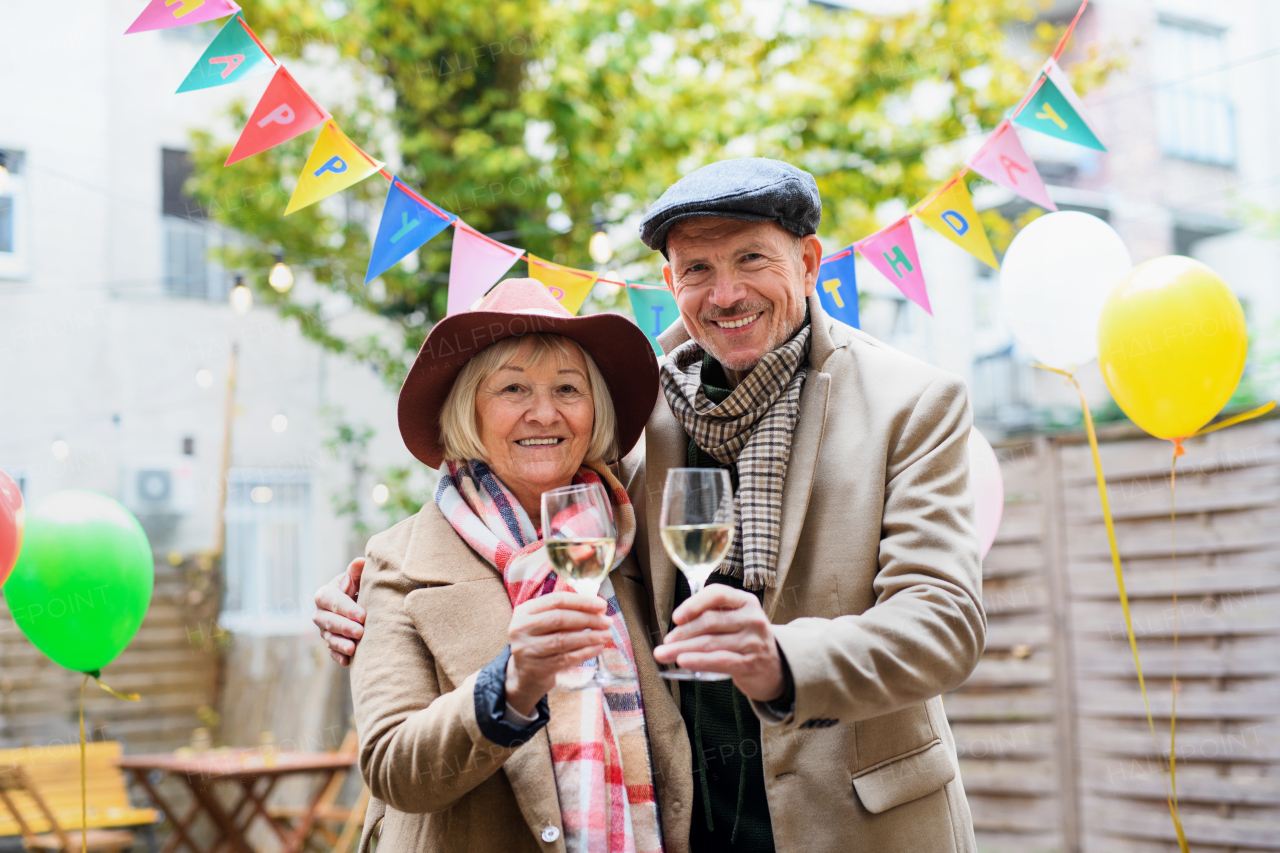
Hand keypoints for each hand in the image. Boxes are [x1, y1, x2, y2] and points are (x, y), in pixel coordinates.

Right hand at [313, 558, 366, 665]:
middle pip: (328, 621)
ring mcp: (323, 630)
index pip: (331, 601)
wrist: (359, 603)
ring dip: (340, 644)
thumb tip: (360, 562)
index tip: (363, 615)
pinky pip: (331, 651)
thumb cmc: (358, 586)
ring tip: (353, 649)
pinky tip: (348, 661)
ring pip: (329, 638)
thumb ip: (357, 570)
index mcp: (325, 594)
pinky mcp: (330, 642)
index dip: (346, 608)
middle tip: (360, 632)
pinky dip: (338, 656)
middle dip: (344, 627)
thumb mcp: (357, 576)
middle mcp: (320, 613)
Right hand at [505, 592, 610, 715]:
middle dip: (587, 619)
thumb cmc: (540, 642)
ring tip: (606, 635)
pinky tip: (597, 648)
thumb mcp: (545, 623)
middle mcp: (521, 628)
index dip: (581, 601)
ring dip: (589, 637)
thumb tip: (598, 610)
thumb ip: (566, 614)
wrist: (523, 674)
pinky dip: (585, 653)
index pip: (556, 600)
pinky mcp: (536, 668)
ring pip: (563, 640)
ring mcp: (527, 649)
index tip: (602, 605)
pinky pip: (566, 658)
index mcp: (524, 611)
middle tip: (607, 622)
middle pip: (559, 619)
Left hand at [653, 586, 786, 701]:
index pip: (718, 594)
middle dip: (683, 632)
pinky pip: (720, 660)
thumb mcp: (737, 619)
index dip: (695, 603)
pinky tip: (683, 661)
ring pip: (711, 643)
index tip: (676, 616)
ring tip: (663, 654)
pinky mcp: (750, 664)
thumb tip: (678, 621)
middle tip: (665, 641)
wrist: (775, 668)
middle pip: (711, 621)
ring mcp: (752, 642)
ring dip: (683, 648)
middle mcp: (752, 619)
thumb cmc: (746, 639)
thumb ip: (713, 613)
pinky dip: (699, 660)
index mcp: (746, 602)